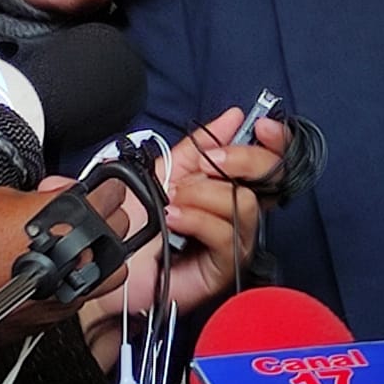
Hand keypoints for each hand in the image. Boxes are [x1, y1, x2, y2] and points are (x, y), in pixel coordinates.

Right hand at [0, 180, 128, 329]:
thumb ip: (36, 196)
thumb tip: (47, 195)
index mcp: (72, 218)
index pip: (112, 192)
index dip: (105, 186)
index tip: (99, 189)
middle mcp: (81, 255)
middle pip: (120, 228)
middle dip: (105, 218)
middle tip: (85, 217)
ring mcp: (73, 288)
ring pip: (114, 268)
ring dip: (101, 255)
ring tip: (79, 250)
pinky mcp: (56, 315)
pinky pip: (83, 294)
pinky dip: (74, 282)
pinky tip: (54, 276)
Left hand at [79, 107, 288, 366]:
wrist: (107, 256)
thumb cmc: (134, 219)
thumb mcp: (166, 170)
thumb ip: (200, 145)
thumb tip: (233, 116)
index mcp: (233, 185)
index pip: (272, 161)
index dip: (276, 141)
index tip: (260, 126)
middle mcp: (241, 212)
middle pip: (271, 177)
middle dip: (241, 159)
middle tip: (205, 162)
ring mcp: (236, 241)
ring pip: (244, 203)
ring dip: (203, 194)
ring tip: (172, 199)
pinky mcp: (223, 267)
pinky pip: (226, 235)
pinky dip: (197, 219)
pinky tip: (172, 218)